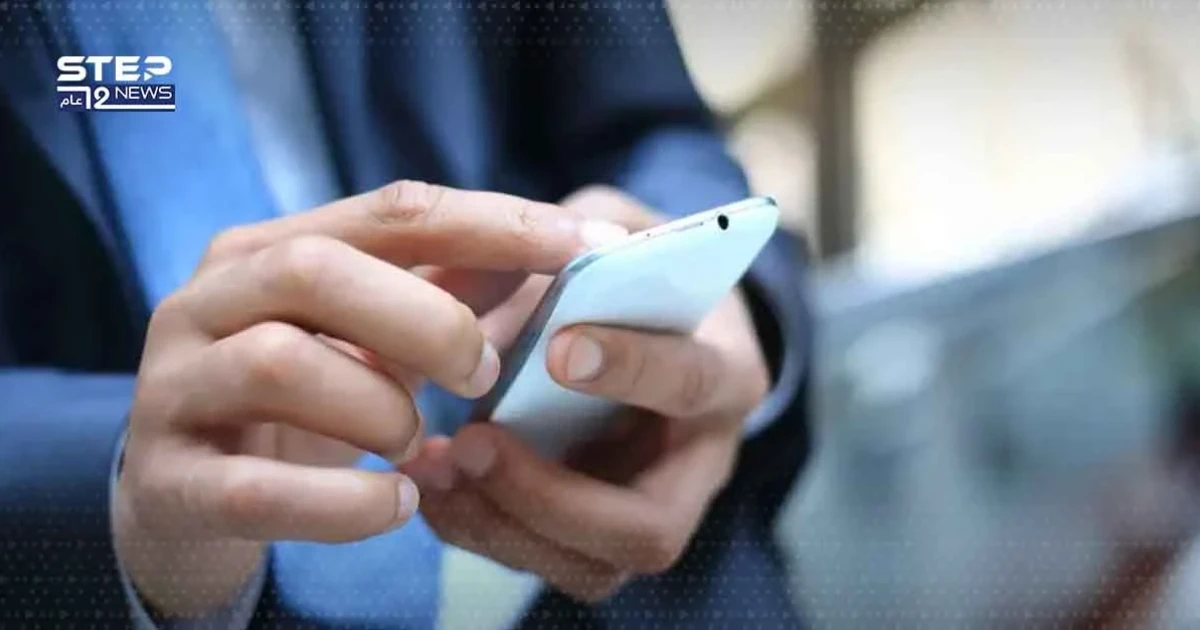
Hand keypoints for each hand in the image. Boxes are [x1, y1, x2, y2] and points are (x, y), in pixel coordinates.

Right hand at [114, 181, 610, 615]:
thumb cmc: (298, 404)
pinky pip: (256, 489)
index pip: (390, 211)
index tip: (584, 247)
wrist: (182, 499)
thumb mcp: (364, 337)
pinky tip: (395, 502)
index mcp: (264, 251)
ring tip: (417, 443)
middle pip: (317, 269)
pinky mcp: (166, 481)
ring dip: (380, 408)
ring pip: (279, 364)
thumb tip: (557, 250)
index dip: (493, 224)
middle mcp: (205, 302)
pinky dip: (345, 502)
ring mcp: (173, 389)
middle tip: (483, 374)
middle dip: (427, 320)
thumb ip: (440, 291)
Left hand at [403, 186, 770, 601]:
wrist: (648, 321)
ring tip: (433, 465)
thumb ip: (574, 245)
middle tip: (472, 442)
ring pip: (590, 567)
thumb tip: (508, 275)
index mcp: (726, 372)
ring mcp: (650, 509)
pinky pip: (542, 560)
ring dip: (499, 523)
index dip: (632, 370)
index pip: (691, 385)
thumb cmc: (634, 270)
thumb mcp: (615, 229)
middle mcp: (700, 462)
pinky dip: (477, 527)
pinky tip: (432, 480)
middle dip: (550, 496)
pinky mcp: (598, 535)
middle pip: (649, 528)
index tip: (559, 349)